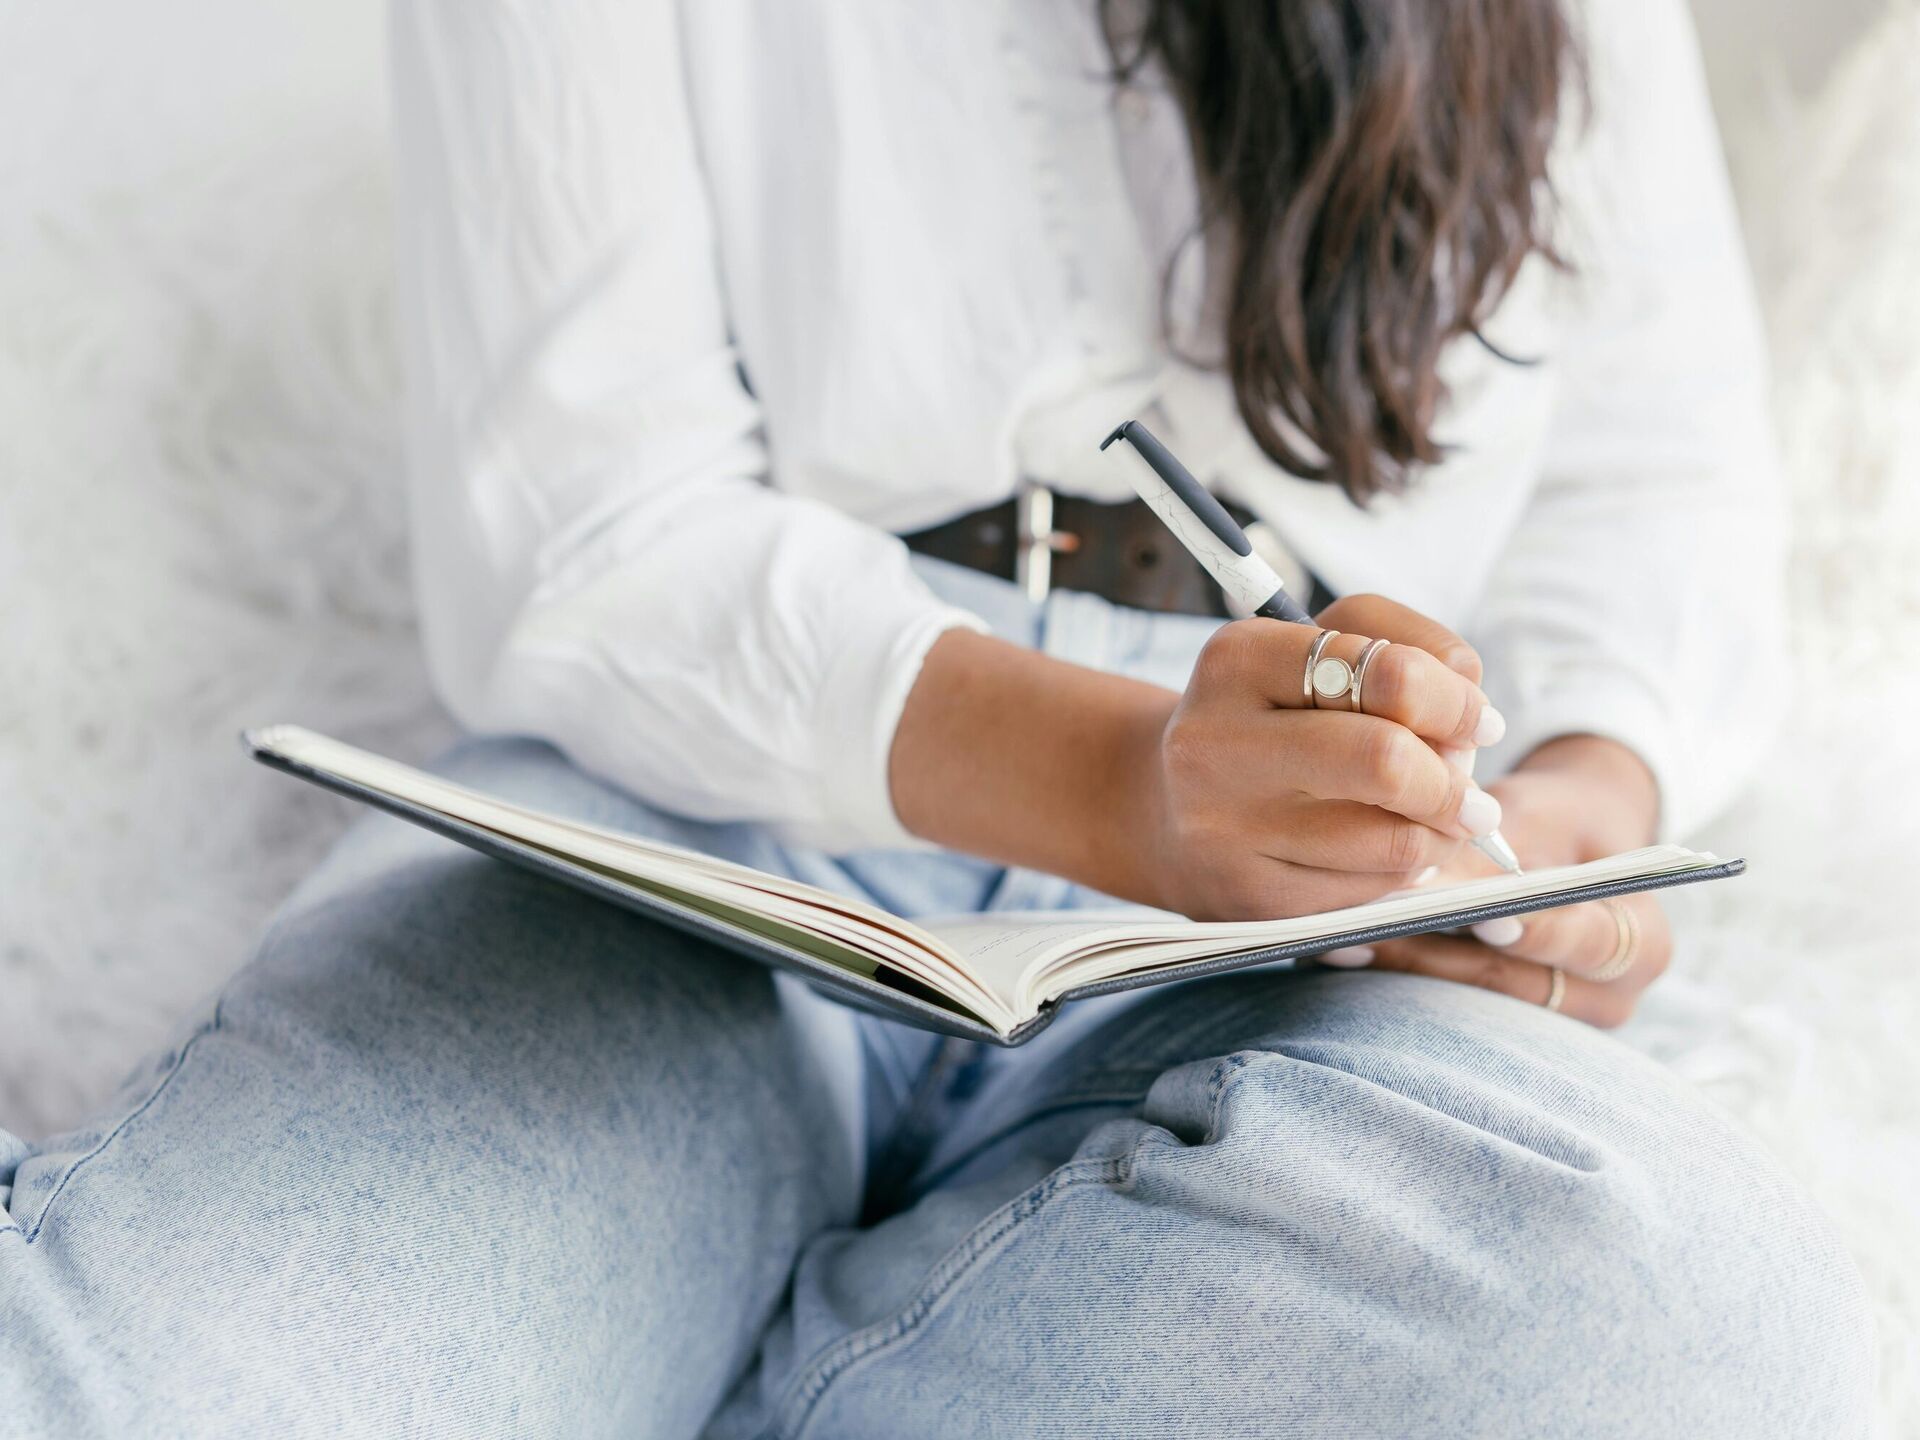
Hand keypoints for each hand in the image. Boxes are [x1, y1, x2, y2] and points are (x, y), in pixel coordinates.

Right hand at [1126, 594, 1507, 920]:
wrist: (1164, 805)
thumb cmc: (1270, 715)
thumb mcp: (1321, 648)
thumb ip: (1409, 648)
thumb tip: (1478, 723)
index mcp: (1238, 659)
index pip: (1389, 672)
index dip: (1458, 702)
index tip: (1479, 722)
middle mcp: (1216, 742)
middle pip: (1386, 762)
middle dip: (1454, 781)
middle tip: (1471, 790)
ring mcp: (1225, 827)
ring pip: (1392, 841)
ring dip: (1440, 833)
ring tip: (1433, 817)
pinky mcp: (1248, 896)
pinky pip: (1370, 893)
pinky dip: (1401, 872)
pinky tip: (1382, 851)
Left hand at [1338, 737, 1668, 1026]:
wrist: (1567, 841)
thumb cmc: (1556, 818)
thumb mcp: (1537, 817)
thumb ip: (1500, 852)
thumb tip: (1434, 884)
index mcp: (1641, 942)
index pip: (1589, 943)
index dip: (1536, 931)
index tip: (1485, 915)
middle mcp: (1611, 997)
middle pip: (1520, 985)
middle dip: (1443, 955)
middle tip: (1380, 927)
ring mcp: (1557, 1021)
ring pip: (1476, 1004)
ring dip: (1410, 971)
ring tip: (1348, 939)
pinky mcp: (1509, 1028)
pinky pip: (1453, 1009)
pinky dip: (1404, 978)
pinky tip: (1350, 952)